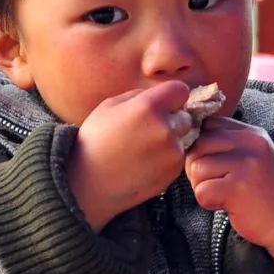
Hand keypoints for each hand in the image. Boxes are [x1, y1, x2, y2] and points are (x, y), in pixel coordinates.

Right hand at [68, 82, 190, 229]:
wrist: (88, 183)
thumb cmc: (95, 141)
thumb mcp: (109, 106)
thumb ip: (139, 96)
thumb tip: (159, 95)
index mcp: (149, 107)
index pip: (181, 90)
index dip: (171, 96)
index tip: (161, 103)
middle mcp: (165, 129)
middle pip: (185, 116)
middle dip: (171, 119)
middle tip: (147, 129)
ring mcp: (172, 153)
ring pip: (183, 137)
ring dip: (170, 139)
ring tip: (143, 148)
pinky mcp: (173, 172)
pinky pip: (178, 157)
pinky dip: (167, 158)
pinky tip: (145, 162)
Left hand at [184, 117, 273, 273]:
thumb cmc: (262, 192)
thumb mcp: (251, 157)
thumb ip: (226, 144)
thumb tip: (185, 138)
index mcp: (251, 133)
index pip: (208, 125)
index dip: (201, 146)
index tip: (213, 165)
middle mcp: (250, 143)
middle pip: (197, 146)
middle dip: (196, 168)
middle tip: (215, 184)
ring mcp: (246, 164)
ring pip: (196, 168)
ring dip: (202, 186)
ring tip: (223, 194)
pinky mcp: (239, 187)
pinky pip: (202, 191)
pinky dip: (207, 202)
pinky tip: (226, 205)